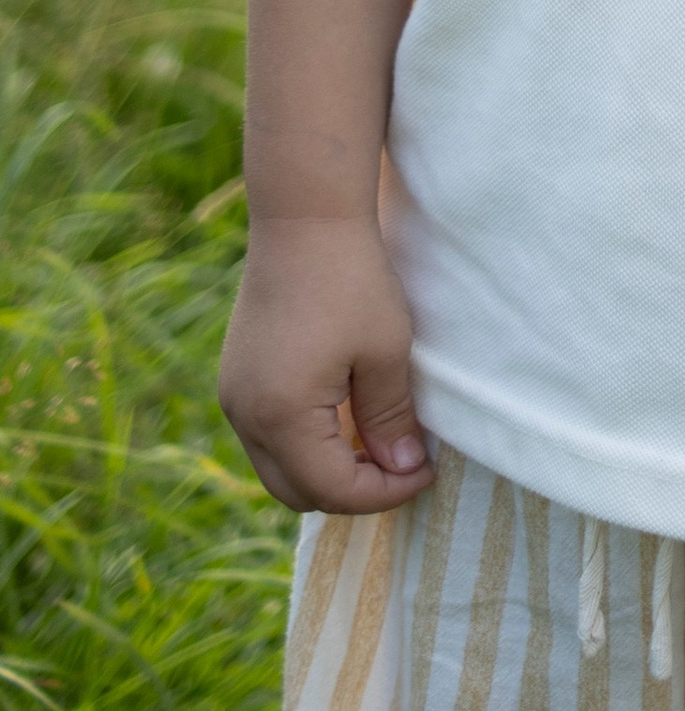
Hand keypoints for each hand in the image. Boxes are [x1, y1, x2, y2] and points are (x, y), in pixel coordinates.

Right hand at [219, 216, 435, 512]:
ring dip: (325, 468)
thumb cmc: (353, 280)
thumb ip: (390, 420)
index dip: (383, 493)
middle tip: (401, 465)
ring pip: (277, 467)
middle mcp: (245, 416)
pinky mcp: (235, 377)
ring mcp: (234, 396)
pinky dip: (304, 443)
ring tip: (376, 441)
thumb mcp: (385, 352)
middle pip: (297, 491)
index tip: (424, 472)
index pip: (332, 490)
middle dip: (351, 490)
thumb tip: (401, 470)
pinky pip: (267, 435)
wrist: (305, 217)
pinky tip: (343, 415)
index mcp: (282, 416)